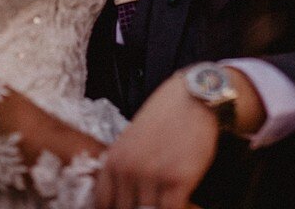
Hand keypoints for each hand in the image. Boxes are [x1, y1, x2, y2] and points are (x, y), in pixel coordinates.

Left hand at [95, 75, 218, 208]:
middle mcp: (128, 170)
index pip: (103, 203)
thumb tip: (121, 198)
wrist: (192, 98)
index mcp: (113, 160)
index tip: (127, 206)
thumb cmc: (164, 117)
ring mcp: (152, 176)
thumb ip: (122, 168)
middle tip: (150, 202)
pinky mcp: (178, 179)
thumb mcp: (130, 140)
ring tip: (164, 201)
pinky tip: (179, 201)